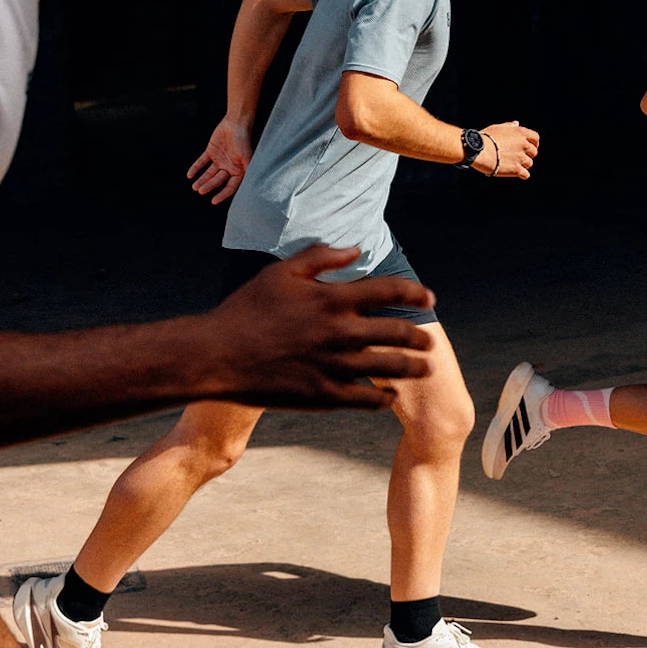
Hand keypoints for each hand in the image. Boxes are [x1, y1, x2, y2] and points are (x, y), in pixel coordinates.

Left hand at [187, 118, 252, 203]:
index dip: (222, 194)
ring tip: (194, 187)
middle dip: (209, 186)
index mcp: (239, 170)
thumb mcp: (247, 157)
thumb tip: (250, 186)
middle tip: (200, 191)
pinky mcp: (211, 152)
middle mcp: (229, 167)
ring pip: (209, 173)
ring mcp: (219, 160)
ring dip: (202, 180)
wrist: (236, 123)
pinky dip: (196, 168)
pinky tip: (190, 175)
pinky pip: (202, 162)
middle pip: (217, 180)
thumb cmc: (244, 140)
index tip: (213, 201)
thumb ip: (247, 171)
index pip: (230, 186)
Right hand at [202, 245, 433, 409]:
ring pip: (389, 368)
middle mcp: (340, 332)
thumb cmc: (246, 309)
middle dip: (420, 337)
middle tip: (430, 342)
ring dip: (413, 368)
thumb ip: (321, 256)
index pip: (390, 292)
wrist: (216, 356)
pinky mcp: (323, 396)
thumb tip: (356, 248)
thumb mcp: (281, 272)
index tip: (429, 299)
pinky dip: (384, 396)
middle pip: (397, 333)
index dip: (414, 294)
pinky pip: (366, 399)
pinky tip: (390, 394)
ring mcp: (333, 366)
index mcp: (333, 299)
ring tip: (426, 368)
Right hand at [477, 121, 539, 178]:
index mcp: (521, 133)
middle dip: (527, 155)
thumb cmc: (485, 138)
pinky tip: (514, 173)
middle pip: (533, 152)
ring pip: (529, 164)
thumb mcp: (498, 127)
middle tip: (517, 157)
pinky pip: (526, 175)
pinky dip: (521, 174)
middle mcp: (524, 145)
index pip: (536, 138)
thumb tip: (516, 124)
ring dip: (523, 165)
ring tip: (511, 164)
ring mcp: (521, 158)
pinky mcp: (516, 170)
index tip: (529, 147)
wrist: (478, 150)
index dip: (534, 143)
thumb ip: (509, 126)